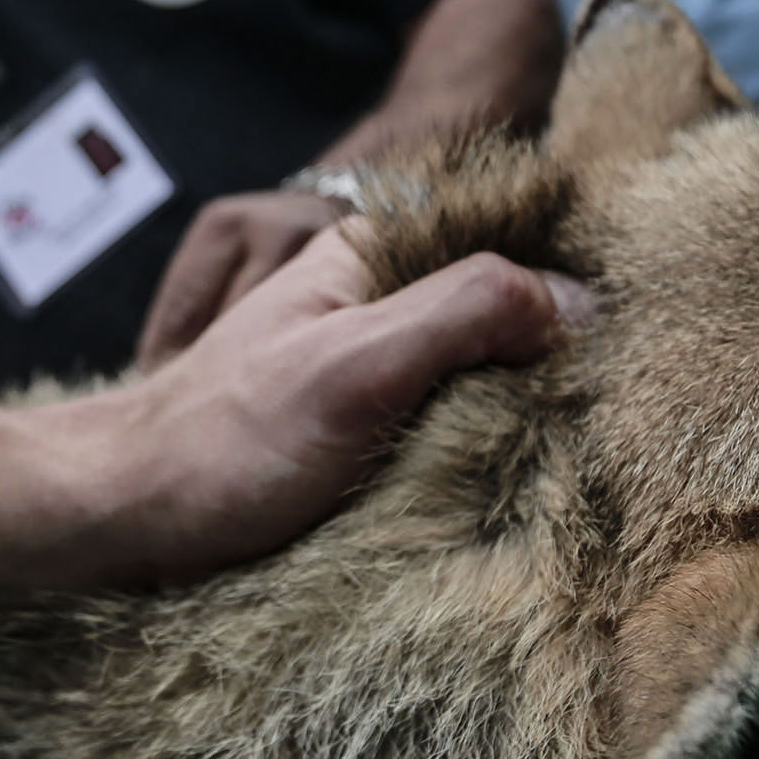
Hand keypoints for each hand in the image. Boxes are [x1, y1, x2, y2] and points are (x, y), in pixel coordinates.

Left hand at [69, 224, 590, 587]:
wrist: (128, 518)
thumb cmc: (228, 441)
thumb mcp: (354, 367)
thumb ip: (461, 315)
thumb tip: (577, 303)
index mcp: (373, 259)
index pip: (505, 240)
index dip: (568, 280)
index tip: (629, 339)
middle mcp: (376, 305)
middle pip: (500, 314)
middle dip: (553, 358)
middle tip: (619, 414)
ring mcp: (371, 372)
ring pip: (479, 378)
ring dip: (522, 416)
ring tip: (584, 459)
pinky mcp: (363, 436)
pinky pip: (447, 432)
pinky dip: (482, 455)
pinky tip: (519, 488)